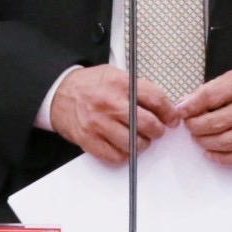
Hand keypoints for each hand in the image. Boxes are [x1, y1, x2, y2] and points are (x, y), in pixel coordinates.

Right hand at [50, 65, 176, 163]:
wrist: (59, 92)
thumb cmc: (89, 85)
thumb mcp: (114, 75)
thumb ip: (138, 88)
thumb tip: (163, 106)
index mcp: (120, 83)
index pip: (156, 99)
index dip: (169, 112)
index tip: (172, 119)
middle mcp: (110, 103)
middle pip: (148, 124)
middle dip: (158, 130)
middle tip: (156, 130)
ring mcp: (99, 123)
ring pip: (134, 143)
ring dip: (142, 144)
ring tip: (139, 139)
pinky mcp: (89, 140)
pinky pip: (116, 156)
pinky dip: (124, 155)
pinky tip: (124, 147)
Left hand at [174, 63, 231, 165]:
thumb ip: (216, 86)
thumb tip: (189, 101)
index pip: (211, 96)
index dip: (191, 106)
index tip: (181, 111)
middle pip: (215, 122)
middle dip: (195, 126)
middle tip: (189, 125)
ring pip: (224, 142)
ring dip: (205, 142)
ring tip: (199, 137)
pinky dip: (221, 157)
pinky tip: (211, 152)